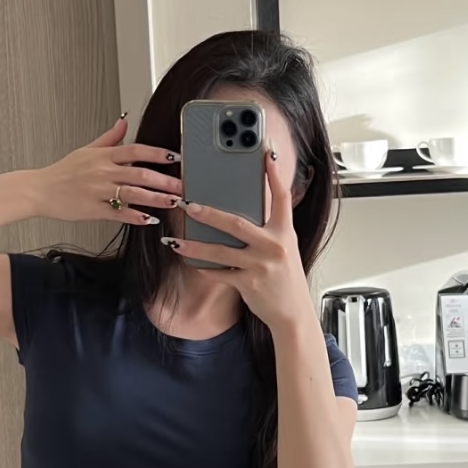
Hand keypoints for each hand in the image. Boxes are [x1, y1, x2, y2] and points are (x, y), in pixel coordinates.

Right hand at [33, 117, 181, 226]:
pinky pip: (119, 213)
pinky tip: (150, 219)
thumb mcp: (86, 149)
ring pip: (133, 194)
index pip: (135, 150)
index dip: (157, 153)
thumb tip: (124, 121)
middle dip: (164, 180)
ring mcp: (98, 191)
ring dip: (155, 198)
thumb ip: (109, 137)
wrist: (40, 190)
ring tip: (173, 202)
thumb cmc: (63, 172)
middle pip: (139, 173)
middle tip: (182, 185)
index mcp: (103, 156)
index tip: (175, 157)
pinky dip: (135, 217)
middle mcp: (103, 172)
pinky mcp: (94, 210)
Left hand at [164, 152, 313, 329]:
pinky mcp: (249, 283)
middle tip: (188, 204)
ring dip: (194, 246)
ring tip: (175, 241)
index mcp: (284, 232)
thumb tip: (242, 212)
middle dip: (209, 213)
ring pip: (220, 251)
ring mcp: (261, 265)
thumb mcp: (284, 248)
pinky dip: (203, 268)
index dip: (274, 174)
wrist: (292, 313)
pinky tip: (189, 262)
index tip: (265, 153)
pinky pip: (219, 273)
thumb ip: (267, 230)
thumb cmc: (285, 279)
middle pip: (237, 223)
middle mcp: (274, 246)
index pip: (281, 197)